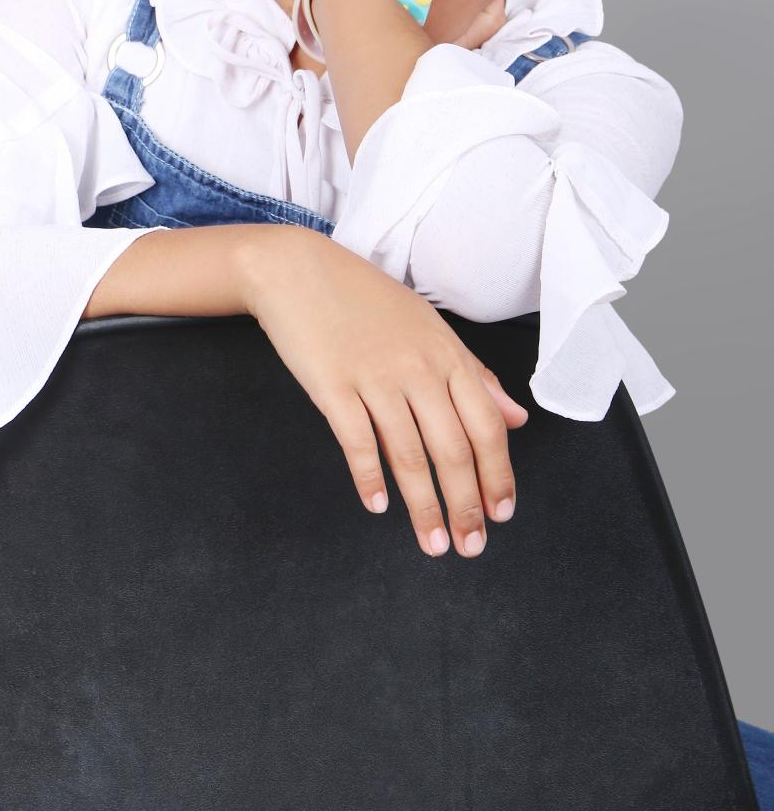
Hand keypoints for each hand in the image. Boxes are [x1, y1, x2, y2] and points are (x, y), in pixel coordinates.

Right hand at [235, 224, 527, 559]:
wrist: (298, 269)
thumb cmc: (366, 299)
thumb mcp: (429, 327)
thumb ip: (474, 373)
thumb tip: (517, 417)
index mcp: (446, 353)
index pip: (487, 424)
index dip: (498, 474)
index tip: (502, 514)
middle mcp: (417, 368)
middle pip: (453, 448)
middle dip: (467, 504)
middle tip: (471, 546)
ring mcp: (374, 377)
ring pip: (410, 455)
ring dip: (425, 507)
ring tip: (434, 543)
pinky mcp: (332, 386)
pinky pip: (357, 442)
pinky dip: (369, 478)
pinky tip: (377, 506)